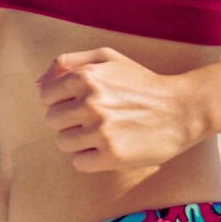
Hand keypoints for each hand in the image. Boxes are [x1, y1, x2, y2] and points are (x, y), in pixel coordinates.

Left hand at [39, 47, 211, 174]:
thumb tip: (38, 84)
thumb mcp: (108, 58)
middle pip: (52, 122)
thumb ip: (68, 62)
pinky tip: (109, 148)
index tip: (84, 102)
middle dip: (70, 121)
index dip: (63, 101)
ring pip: (63, 144)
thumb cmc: (141, 83)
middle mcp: (90, 103)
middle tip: (97, 119)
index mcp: (85, 77)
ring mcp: (101, 131)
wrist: (182, 109)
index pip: (46, 97)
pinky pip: (79, 163)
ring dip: (80, 141)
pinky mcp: (112, 156)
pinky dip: (90, 159)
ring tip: (105, 133)